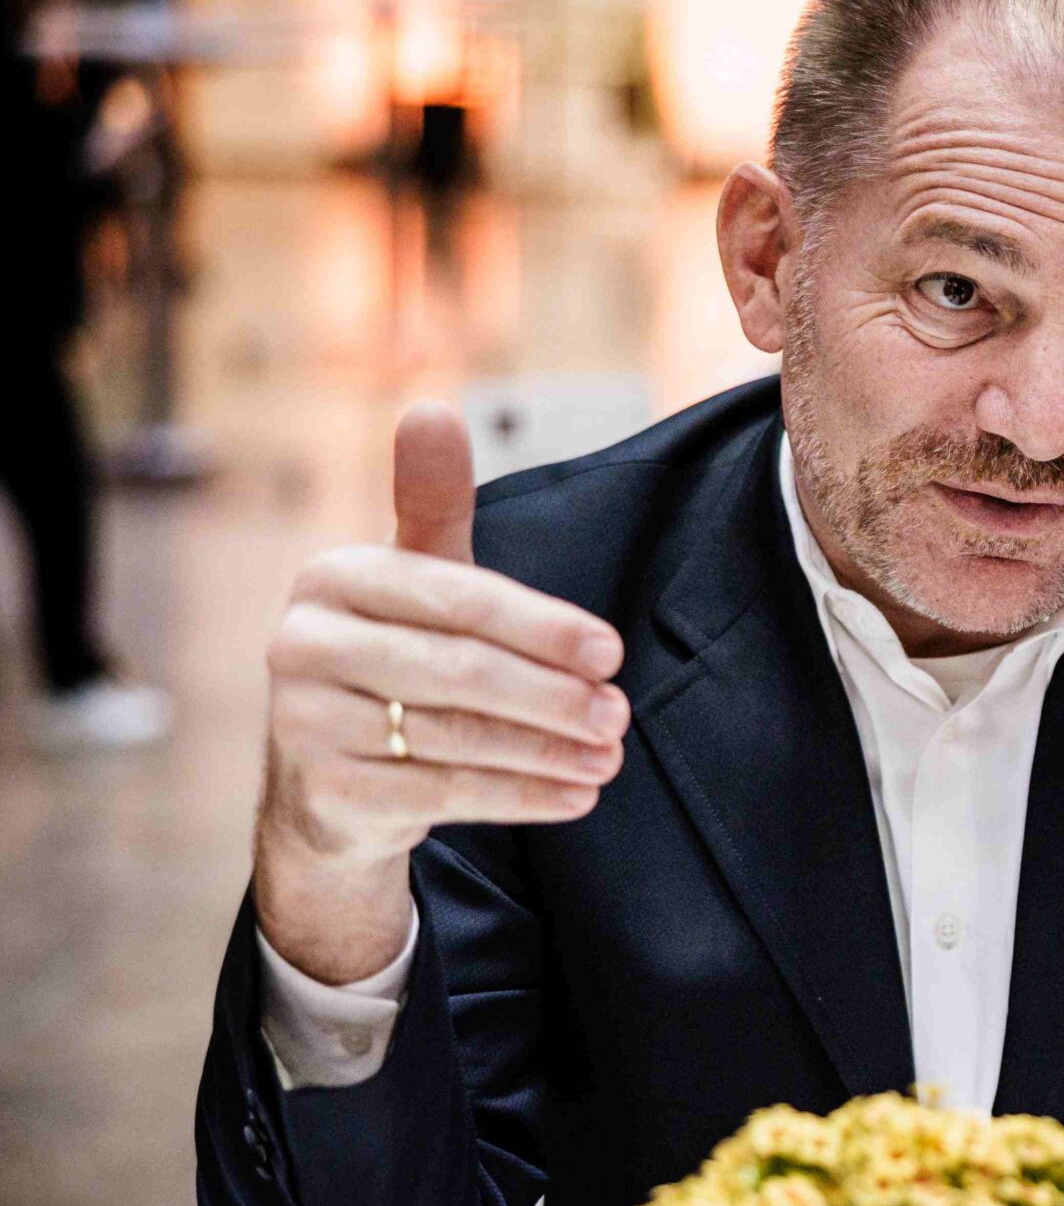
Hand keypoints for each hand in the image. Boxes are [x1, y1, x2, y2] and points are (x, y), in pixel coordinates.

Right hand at [253, 405, 627, 983]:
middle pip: (458, 670)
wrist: (327, 787)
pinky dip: (522, 796)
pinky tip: (578, 794)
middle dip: (553, 696)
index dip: (542, 627)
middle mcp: (301, 643)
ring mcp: (302, 721)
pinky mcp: (324, 792)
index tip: (611, 653)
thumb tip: (431, 409)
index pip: (457, 598)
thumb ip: (433, 506)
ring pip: (456, 737)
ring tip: (611, 757)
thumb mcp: (413, 583)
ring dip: (549, 750)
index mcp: (333, 577)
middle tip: (620, 715)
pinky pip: (443, 794)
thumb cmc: (394, 664)